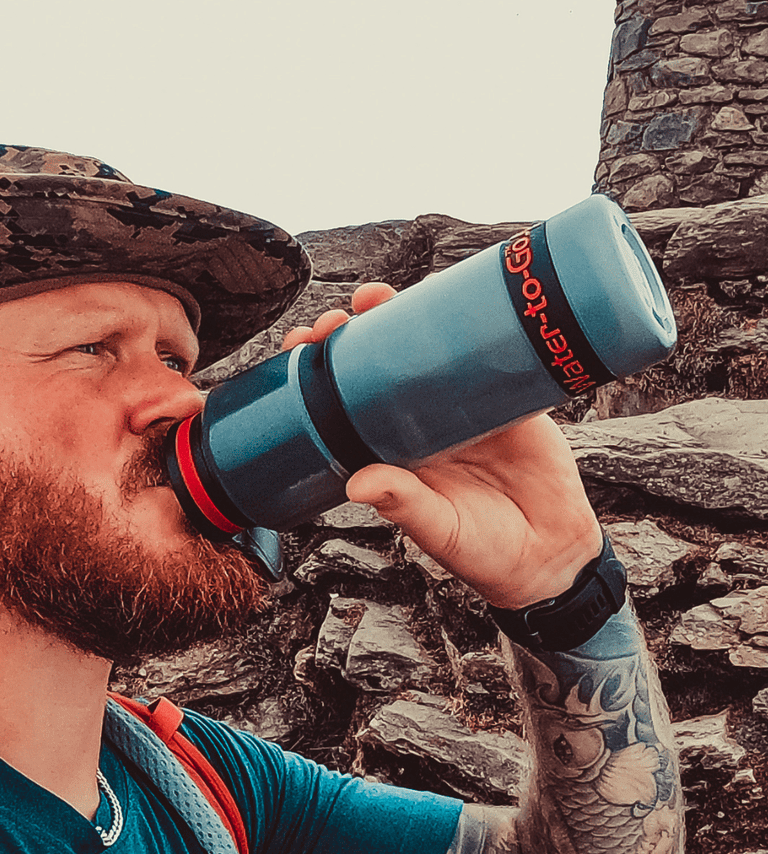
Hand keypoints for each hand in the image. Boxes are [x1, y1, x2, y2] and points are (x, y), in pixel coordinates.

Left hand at [281, 283, 603, 608]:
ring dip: (400, 316)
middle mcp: (419, 421)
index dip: (320, 369)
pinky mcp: (509, 398)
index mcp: (389, 449)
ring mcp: (463, 405)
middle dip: (352, 332)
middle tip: (335, 320)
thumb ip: (403, 505)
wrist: (551, 556)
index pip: (343, 400)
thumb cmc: (483, 549)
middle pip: (379, 363)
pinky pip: (489, 352)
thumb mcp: (439, 529)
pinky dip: (471, 322)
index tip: (302, 345)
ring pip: (427, 348)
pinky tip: (450, 296)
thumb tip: (357, 483)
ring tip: (376, 297)